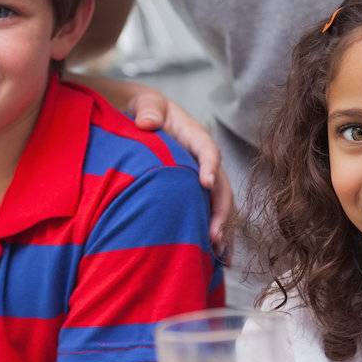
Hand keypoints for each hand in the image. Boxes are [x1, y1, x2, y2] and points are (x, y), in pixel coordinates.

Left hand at [76, 73, 233, 253]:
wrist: (138, 115)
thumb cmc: (142, 109)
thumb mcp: (144, 103)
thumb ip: (147, 109)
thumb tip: (147, 122)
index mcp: (194, 135)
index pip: (207, 149)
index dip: (209, 165)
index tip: (205, 184)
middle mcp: (203, 159)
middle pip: (220, 185)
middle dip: (220, 211)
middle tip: (214, 236)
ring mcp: (200, 177)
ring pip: (219, 204)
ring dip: (223, 229)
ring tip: (220, 256)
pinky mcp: (193, 192)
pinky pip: (208, 213)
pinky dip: (215, 233)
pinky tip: (218, 259)